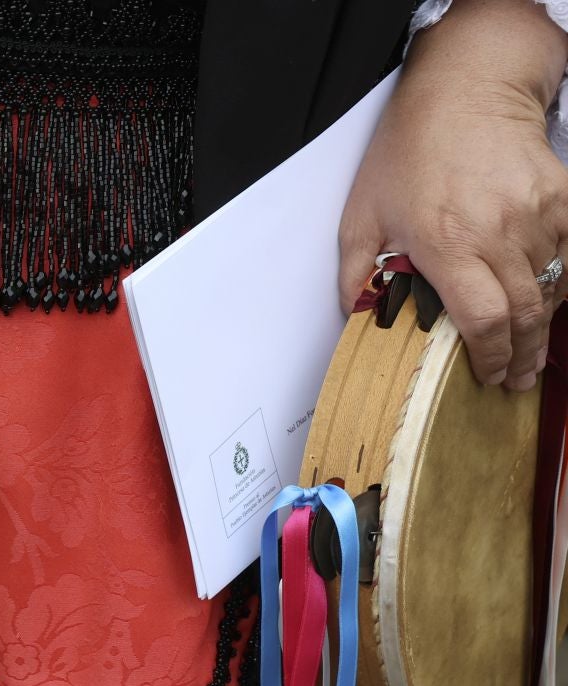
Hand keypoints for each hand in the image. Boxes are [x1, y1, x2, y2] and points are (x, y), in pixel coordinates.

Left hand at [338, 0, 567, 391]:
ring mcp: (536, 215)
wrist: (465, 91)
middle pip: (524, 312)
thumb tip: (353, 314)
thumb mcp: (362, 214)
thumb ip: (357, 271)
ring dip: (543, 325)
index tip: (488, 376)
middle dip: (523, 354)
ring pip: (551, 287)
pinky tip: (549, 306)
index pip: (481, 319)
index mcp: (447, 243)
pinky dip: (563, 285)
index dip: (489, 356)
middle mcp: (498, 233)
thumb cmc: (409, 151)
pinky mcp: (561, 197)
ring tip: (533, 352)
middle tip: (516, 379)